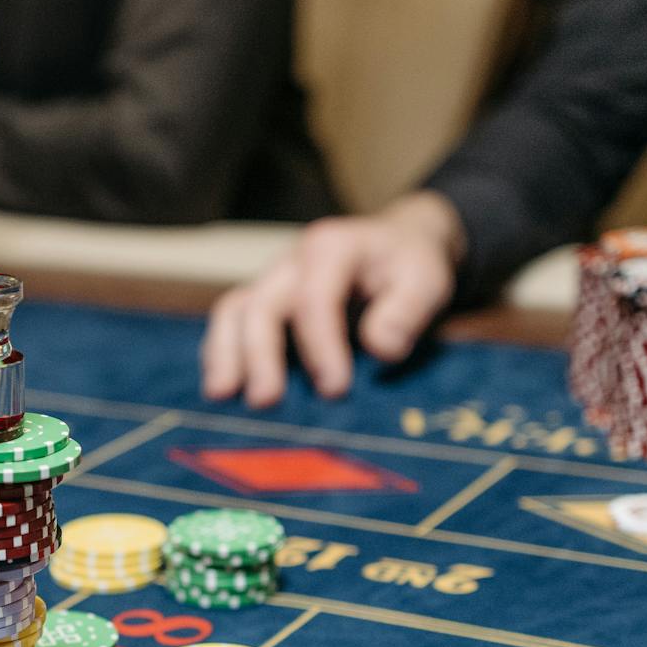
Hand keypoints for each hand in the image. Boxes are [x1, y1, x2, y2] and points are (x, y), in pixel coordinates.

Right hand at [200, 191, 462, 406]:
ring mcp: (273, 281)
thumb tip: (380, 348)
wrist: (394, 244)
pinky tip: (222, 389)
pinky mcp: (263, 302)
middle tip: (267, 401)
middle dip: (260, 354)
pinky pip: (231, 323)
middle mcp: (293, 262)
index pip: (315, 298)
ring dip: (225, 354)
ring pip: (233, 310)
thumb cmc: (408, 266)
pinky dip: (222, 354)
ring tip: (221, 395)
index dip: (321, 346)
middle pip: (262, 304)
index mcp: (332, 248)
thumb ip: (408, 311)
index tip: (336, 389)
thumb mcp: (426, 280)